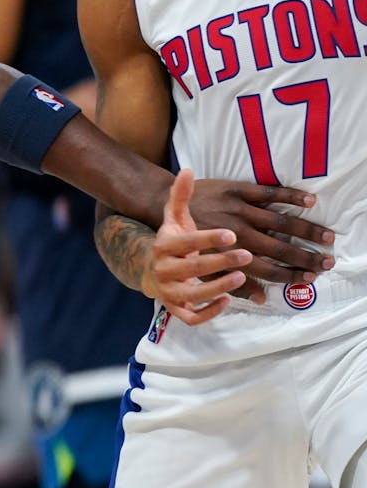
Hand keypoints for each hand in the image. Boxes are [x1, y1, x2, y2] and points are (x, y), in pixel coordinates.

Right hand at [147, 170, 260, 323]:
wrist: (150, 271)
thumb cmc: (172, 242)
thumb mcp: (173, 218)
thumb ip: (180, 196)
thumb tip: (187, 170)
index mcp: (162, 246)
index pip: (184, 242)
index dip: (207, 238)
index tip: (231, 233)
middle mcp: (163, 270)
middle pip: (191, 268)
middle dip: (220, 262)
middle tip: (246, 254)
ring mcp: (168, 291)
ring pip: (191, 294)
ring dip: (217, 287)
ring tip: (240, 277)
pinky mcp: (176, 309)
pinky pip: (191, 317)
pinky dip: (209, 312)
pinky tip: (228, 301)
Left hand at [184, 177, 333, 297]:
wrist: (161, 203)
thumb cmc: (181, 240)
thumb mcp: (198, 266)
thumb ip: (228, 283)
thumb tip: (261, 298)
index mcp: (226, 253)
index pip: (267, 268)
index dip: (290, 274)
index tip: (310, 277)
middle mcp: (236, 232)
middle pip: (280, 247)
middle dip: (305, 257)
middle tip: (327, 262)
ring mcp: (238, 209)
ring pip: (281, 221)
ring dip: (307, 230)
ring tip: (328, 237)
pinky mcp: (237, 189)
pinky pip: (269, 192)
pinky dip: (290, 196)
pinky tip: (309, 201)